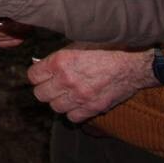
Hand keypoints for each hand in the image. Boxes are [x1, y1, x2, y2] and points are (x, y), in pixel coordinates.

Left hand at [28, 44, 156, 121]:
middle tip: (52, 86)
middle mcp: (67, 80)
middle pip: (40, 94)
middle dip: (44, 89)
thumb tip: (41, 64)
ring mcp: (80, 96)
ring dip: (58, 101)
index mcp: (60, 62)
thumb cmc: (104, 51)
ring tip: (65, 95)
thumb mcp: (76, 46)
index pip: (33, 76)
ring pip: (55, 107)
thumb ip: (57, 58)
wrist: (131, 65)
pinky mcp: (93, 108)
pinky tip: (77, 104)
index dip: (36, 76)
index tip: (41, 76)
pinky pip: (72, 117)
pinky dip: (73, 112)